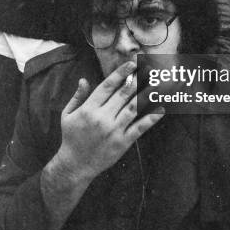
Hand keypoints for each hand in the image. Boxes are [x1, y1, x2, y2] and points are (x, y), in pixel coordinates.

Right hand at [54, 61, 163, 183]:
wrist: (75, 165)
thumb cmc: (71, 137)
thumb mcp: (68, 115)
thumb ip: (78, 96)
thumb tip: (84, 79)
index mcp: (89, 109)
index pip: (107, 86)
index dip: (120, 73)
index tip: (131, 64)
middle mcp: (102, 118)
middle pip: (123, 94)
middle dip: (136, 80)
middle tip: (148, 69)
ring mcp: (113, 130)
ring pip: (133, 108)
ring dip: (146, 94)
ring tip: (156, 83)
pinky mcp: (122, 142)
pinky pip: (139, 127)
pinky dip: (151, 118)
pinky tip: (160, 110)